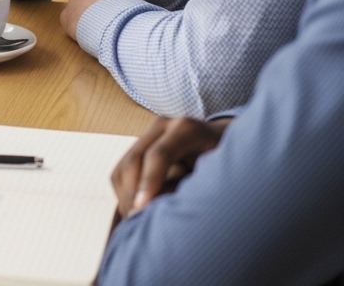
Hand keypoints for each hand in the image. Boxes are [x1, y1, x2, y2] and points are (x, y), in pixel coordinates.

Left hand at [60, 0, 133, 38]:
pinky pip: (70, 21)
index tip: (119, 8)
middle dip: (97, 5)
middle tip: (109, 19)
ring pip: (79, 7)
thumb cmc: (133, 11)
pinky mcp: (65, 16)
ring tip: (100, 29)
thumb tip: (137, 1)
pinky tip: (89, 35)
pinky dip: (77, 28)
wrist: (118, 26)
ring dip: (86, 16)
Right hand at [111, 116, 230, 216]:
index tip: (143, 209)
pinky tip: (137, 208)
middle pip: (134, 161)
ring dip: (125, 196)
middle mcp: (163, 125)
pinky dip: (124, 193)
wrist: (223, 144)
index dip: (149, 183)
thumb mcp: (217, 174)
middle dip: (131, 194)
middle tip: (137, 221)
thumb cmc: (227, 165)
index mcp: (187, 129)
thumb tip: (161, 209)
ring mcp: (148, 133)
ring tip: (137, 219)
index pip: (159, 155)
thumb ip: (191, 187)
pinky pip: (121, 171)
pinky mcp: (139, 145)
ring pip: (122, 167)